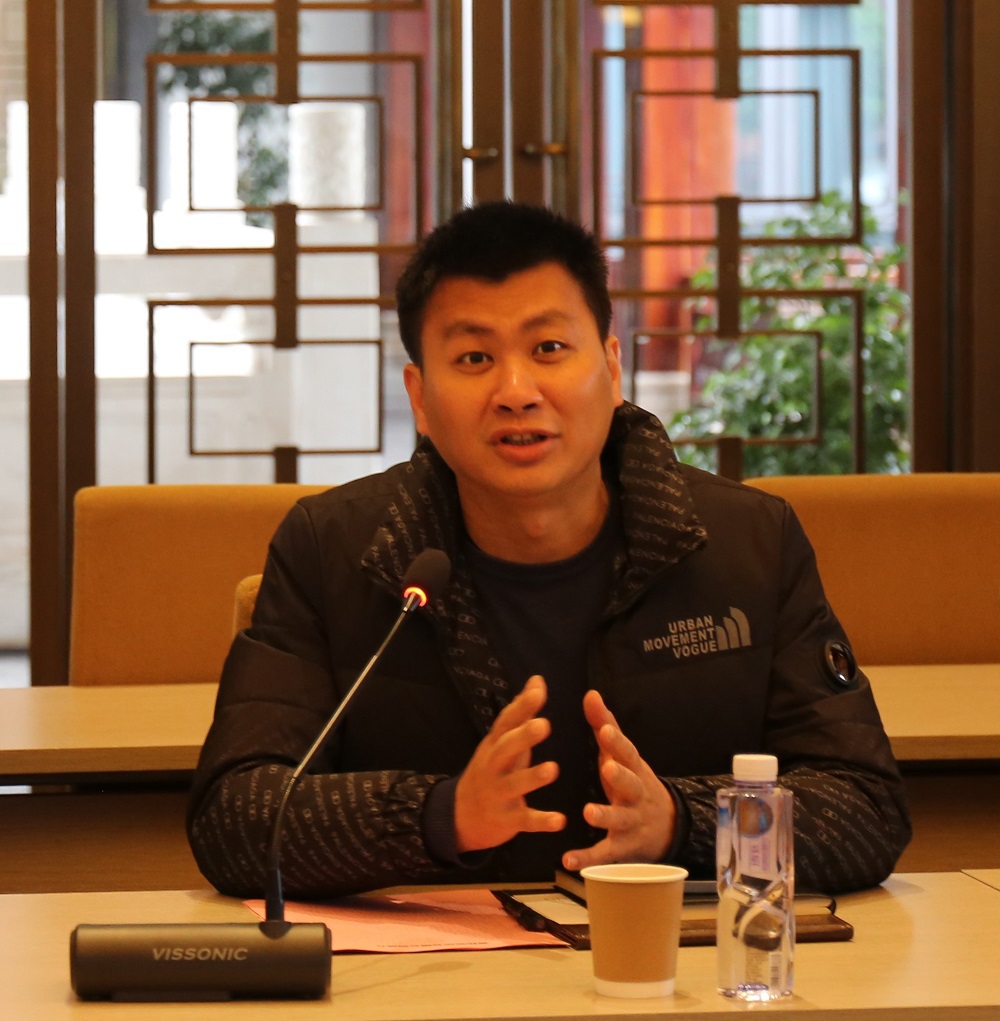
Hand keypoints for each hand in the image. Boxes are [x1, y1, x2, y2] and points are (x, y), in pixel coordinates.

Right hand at [454, 675, 565, 853]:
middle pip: (505, 750)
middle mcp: (492, 767)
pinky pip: (524, 820)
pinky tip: (560, 821)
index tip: (539, 691)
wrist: (460, 816)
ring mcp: (497, 794)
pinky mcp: (506, 820)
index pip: (506, 722)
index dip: (521, 706)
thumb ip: (521, 712)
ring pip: (514, 785)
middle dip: (523, 738)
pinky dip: (541, 821)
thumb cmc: (491, 770)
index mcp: (494, 745)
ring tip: (553, 769)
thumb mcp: (501, 741)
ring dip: (532, 778)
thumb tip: (537, 680)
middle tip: (544, 725)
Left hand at [561, 689, 675, 871]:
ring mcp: (631, 822)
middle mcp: (636, 795)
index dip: (617, 742)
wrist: (665, 826)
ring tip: (588, 812)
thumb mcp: (621, 754)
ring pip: (620, 819)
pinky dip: (588, 858)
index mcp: (634, 769)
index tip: (604, 730)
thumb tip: (590, 693)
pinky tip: (568, 860)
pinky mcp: (622, 847)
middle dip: (621, 776)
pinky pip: (605, 854)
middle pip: (631, 784)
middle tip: (608, 768)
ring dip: (606, 815)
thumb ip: (605, 724)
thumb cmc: (633, 781)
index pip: (627, 753)